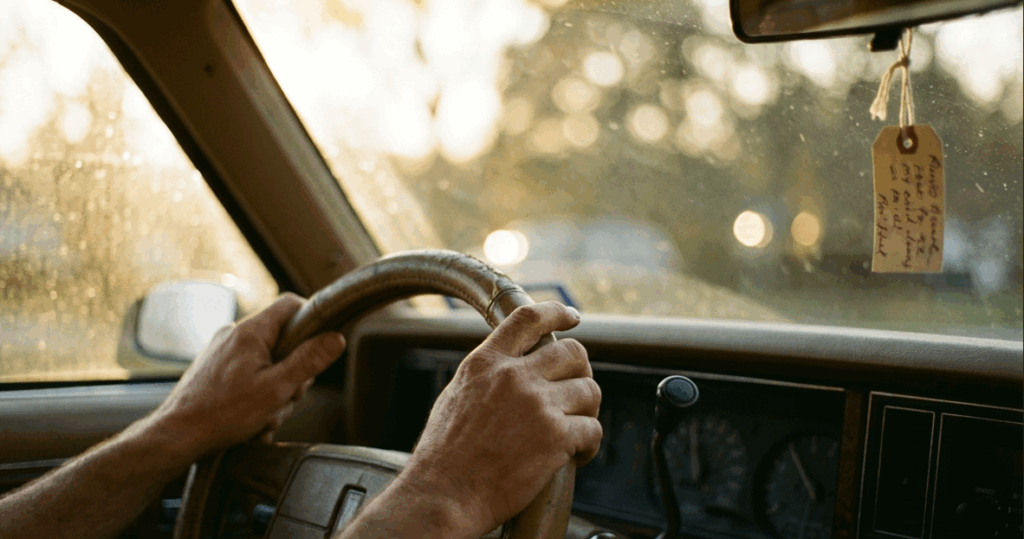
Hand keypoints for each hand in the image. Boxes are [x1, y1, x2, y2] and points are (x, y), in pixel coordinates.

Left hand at [148, 293, 344, 458]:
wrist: (177, 436)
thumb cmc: (222, 414)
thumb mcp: (277, 389)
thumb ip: (309, 361)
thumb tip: (336, 338)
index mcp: (250, 332)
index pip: (291, 305)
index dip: (313, 320)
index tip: (321, 345)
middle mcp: (234, 335)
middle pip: (283, 340)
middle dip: (293, 372)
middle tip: (288, 396)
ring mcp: (223, 352)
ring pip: (267, 362)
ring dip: (275, 390)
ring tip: (265, 415)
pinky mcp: (215, 368)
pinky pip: (249, 375)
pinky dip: (257, 395)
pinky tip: (253, 420)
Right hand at [396, 302, 602, 537]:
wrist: (444, 495)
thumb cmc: (444, 457)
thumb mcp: (456, 396)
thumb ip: (487, 376)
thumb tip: (509, 368)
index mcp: (486, 363)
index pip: (528, 318)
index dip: (556, 312)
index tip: (572, 316)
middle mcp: (513, 377)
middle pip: (572, 352)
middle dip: (581, 371)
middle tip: (576, 392)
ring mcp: (537, 405)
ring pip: (589, 390)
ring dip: (587, 411)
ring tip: (575, 430)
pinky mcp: (555, 436)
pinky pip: (593, 429)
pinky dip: (589, 445)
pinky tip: (577, 455)